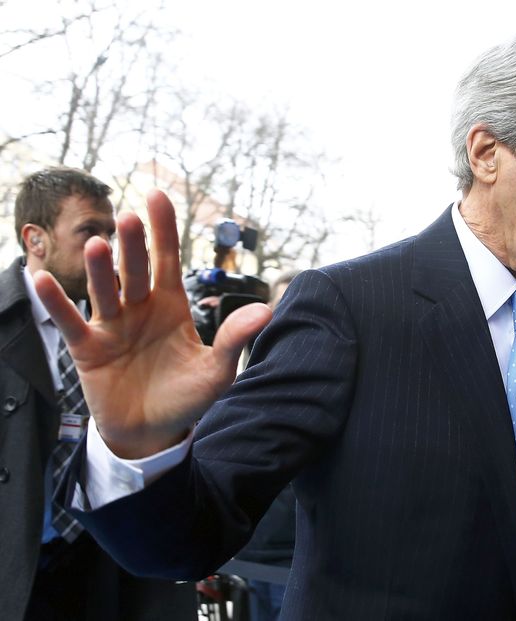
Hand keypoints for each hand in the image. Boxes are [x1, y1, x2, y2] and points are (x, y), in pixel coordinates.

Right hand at [34, 190, 271, 458]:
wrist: (154, 432)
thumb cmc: (187, 397)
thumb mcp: (217, 370)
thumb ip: (235, 338)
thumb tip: (267, 310)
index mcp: (171, 306)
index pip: (167, 260)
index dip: (163, 230)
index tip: (157, 195)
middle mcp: (140, 309)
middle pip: (135, 271)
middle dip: (133, 246)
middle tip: (130, 218)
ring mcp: (113, 326)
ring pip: (104, 291)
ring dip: (99, 270)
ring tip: (98, 246)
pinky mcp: (89, 350)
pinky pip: (71, 322)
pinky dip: (57, 303)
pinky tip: (43, 279)